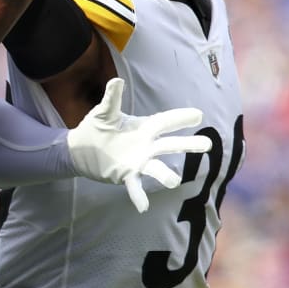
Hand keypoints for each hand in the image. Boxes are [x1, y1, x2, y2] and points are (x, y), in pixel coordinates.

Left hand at [66, 78, 210, 212]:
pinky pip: (135, 186)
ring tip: (174, 181)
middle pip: (169, 145)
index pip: (165, 121)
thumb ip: (112, 98)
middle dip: (187, 144)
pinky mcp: (126, 175)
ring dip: (165, 175)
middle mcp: (146, 145)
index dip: (180, 118)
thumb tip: (116, 81)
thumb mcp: (104, 112)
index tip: (198, 115)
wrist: (80, 149)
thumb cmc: (96, 127)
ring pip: (157, 168)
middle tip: (208, 145)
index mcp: (143, 128)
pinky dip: (139, 196)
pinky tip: (142, 207)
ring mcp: (138, 162)